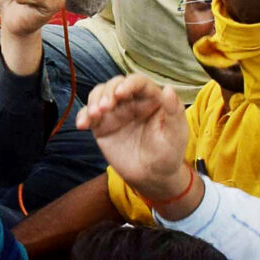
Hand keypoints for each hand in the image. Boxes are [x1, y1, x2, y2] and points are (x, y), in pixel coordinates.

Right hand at [75, 73, 193, 205]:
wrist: (152, 177)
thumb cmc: (168, 154)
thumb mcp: (176, 134)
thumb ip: (174, 111)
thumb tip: (168, 88)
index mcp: (151, 99)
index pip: (139, 83)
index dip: (129, 84)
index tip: (120, 93)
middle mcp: (131, 101)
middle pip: (115, 85)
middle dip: (107, 92)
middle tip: (105, 107)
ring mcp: (115, 113)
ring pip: (99, 95)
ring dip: (93, 100)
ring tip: (94, 115)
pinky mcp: (102, 126)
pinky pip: (89, 115)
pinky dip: (83, 116)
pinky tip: (82, 124)